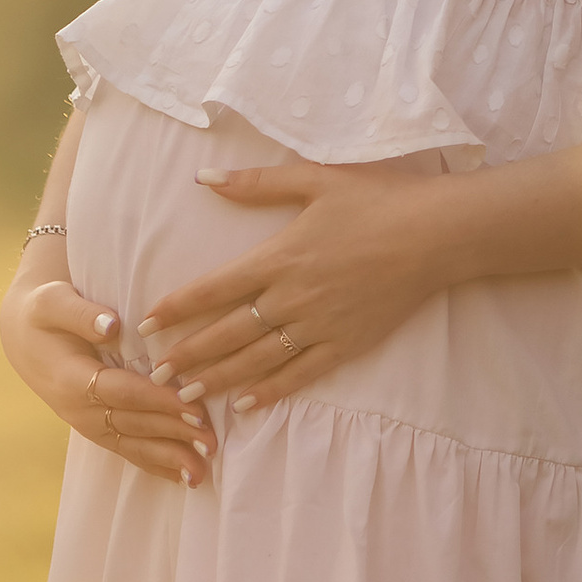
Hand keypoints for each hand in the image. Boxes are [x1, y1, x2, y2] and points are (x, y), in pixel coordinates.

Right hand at [0, 274, 215, 486]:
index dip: (158, 402)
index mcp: (71, 378)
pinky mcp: (96, 429)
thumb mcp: (53, 301)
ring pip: (132, 446)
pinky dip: (155, 465)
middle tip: (211, 442)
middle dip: (174, 434)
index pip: (122, 393)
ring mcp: (87, 424)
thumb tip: (111, 325)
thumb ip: (81, 313)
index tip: (193, 408)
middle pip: (133, 424)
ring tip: (202, 472)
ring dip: (168, 459)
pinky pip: (127, 450)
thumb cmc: (44, 313)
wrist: (23, 338)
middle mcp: (79, 409)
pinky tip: (182, 476)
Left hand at [142, 160, 455, 411]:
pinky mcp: (345, 344)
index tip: (146, 324)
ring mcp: (319, 325)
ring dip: (218, 380)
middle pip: (228, 333)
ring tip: (185, 396)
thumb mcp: (315, 179)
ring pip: (257, 360)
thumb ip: (257, 183)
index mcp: (280, 256)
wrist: (435, 235)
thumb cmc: (376, 200)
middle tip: (153, 375)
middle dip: (188, 355)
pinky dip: (271, 391)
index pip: (215, 289)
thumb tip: (205, 177)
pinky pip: (300, 374)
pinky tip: (246, 404)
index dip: (178, 308)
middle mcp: (292, 297)